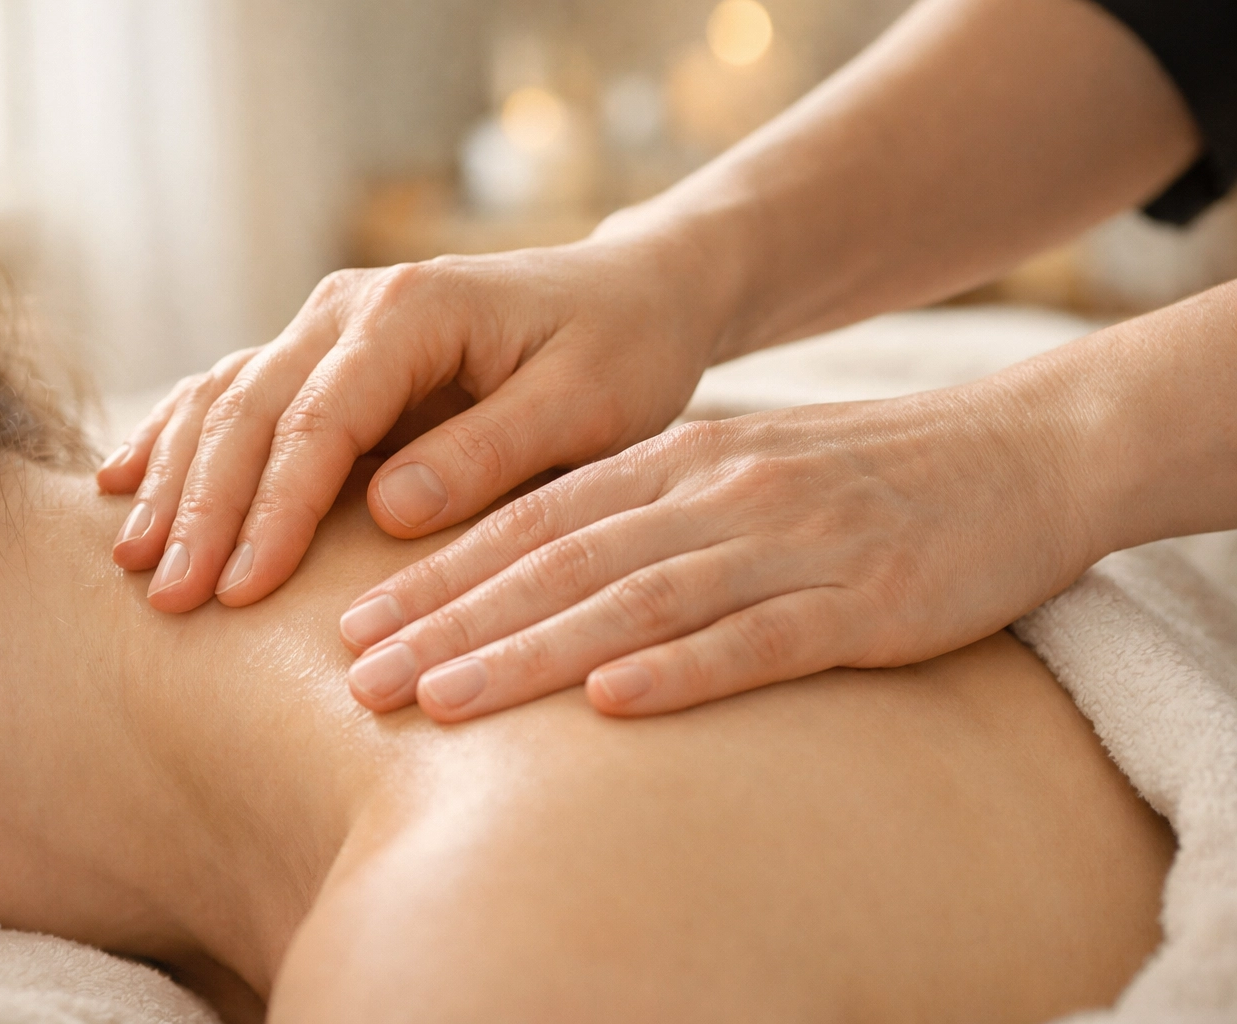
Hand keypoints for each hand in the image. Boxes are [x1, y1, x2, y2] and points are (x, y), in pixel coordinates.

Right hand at [97, 226, 730, 611]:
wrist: (631, 295)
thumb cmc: (621, 350)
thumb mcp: (587, 404)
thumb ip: (491, 452)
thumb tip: (387, 511)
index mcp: (413, 312)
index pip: (319, 421)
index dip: (273, 511)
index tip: (240, 595)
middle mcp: (352, 308)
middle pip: (251, 409)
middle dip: (203, 507)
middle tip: (168, 599)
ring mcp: (330, 326)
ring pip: (225, 399)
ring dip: (175, 478)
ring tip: (133, 560)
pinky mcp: (328, 356)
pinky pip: (235, 394)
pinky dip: (178, 439)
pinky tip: (125, 483)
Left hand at [338, 383, 1098, 720]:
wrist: (1018, 451)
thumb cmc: (859, 475)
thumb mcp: (736, 470)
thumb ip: (642, 512)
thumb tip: (534, 570)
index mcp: (678, 458)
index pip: (532, 518)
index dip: (437, 573)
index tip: (352, 623)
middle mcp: (716, 490)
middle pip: (559, 560)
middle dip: (449, 620)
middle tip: (358, 675)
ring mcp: (790, 542)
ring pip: (636, 598)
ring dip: (530, 650)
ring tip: (442, 698)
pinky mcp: (866, 599)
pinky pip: (760, 638)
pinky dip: (680, 669)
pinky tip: (611, 703)